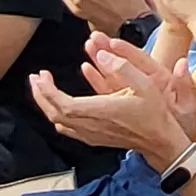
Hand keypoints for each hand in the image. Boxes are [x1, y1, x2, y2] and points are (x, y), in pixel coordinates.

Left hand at [34, 34, 195, 162]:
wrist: (160, 141)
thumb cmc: (154, 113)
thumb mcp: (145, 84)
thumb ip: (122, 67)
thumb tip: (101, 55)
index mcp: (101, 111)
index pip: (63, 104)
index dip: (47, 91)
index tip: (41, 76)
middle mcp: (92, 125)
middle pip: (55, 113)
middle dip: (41, 94)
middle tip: (36, 77)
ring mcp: (90, 135)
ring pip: (58, 122)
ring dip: (47, 104)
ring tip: (43, 87)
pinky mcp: (93, 138)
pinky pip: (66, 128)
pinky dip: (56, 115)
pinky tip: (57, 104)